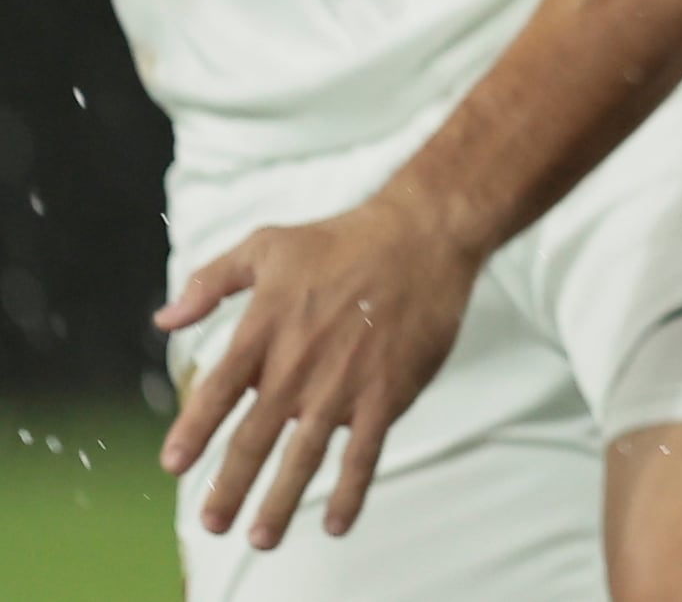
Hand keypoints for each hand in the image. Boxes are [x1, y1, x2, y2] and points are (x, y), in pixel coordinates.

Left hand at [154, 189, 487, 546]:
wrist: (424, 236)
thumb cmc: (344, 239)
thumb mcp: (266, 246)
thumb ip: (210, 281)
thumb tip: (165, 318)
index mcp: (265, 328)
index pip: (218, 391)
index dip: (193, 431)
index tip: (174, 465)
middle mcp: (299, 364)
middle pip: (254, 439)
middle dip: (230, 487)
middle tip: (212, 524)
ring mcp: (344, 383)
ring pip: (304, 456)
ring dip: (280, 501)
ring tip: (260, 537)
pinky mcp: (387, 392)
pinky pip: (363, 452)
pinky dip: (349, 490)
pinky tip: (337, 521)